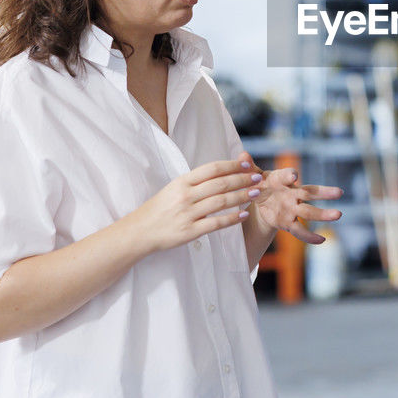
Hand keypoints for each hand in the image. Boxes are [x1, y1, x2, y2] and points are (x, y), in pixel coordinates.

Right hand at [126, 157, 262, 253]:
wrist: (139, 232)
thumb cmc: (159, 208)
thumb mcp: (174, 188)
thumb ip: (195, 181)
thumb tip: (221, 172)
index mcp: (182, 181)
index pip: (212, 169)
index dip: (232, 165)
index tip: (248, 165)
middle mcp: (185, 195)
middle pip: (220, 184)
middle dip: (242, 179)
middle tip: (258, 178)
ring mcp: (187, 214)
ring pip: (221, 202)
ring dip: (241, 196)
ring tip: (255, 193)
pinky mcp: (189, 231)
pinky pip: (216, 223)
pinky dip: (232, 219)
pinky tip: (243, 215)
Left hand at [247, 154, 343, 244]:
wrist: (260, 199)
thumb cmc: (259, 182)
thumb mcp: (253, 175)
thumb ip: (248, 167)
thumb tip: (242, 156)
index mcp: (281, 179)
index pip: (287, 175)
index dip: (290, 175)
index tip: (294, 175)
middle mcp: (291, 193)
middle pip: (309, 192)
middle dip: (324, 193)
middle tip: (339, 192)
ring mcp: (292, 208)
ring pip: (309, 212)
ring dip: (323, 214)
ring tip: (338, 214)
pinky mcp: (288, 222)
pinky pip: (299, 231)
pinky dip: (309, 237)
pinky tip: (321, 240)